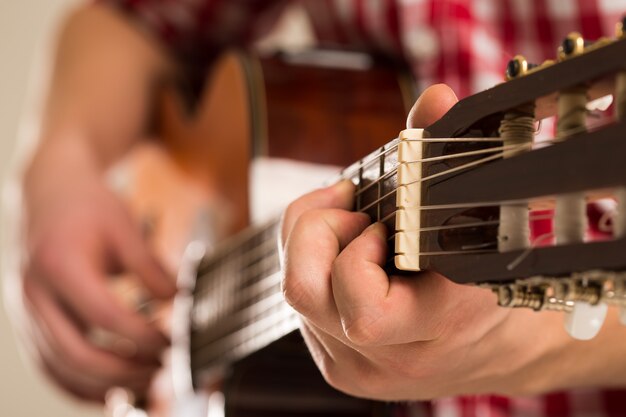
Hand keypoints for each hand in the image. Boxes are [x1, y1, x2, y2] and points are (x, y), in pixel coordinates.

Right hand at [16, 137, 175, 400]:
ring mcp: (26, 311)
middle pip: (77, 353)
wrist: (51, 193)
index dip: (142, 336)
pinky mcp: (29, 322)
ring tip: (146, 380)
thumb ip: (152, 268)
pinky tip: (113, 386)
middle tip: (162, 370)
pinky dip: (81, 384)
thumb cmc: (89, 207)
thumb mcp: (127, 229)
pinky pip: (50, 366)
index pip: (104, 315)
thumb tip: (181, 302)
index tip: (172, 343)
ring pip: (60, 368)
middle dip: (125, 370)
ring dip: (105, 384)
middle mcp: (35, 293)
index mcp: (61, 264)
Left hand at [280, 84, 576, 399]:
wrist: (491, 347)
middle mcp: (389, 356)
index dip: (358, 253)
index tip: (382, 224)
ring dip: (312, 239)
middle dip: (316, 229)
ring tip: (350, 219)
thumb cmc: (488, 276)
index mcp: (438, 326)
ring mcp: (356, 367)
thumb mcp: (484, 221)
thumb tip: (434, 100)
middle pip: (302, 293)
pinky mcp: (336, 366)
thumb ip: (452, 157)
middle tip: (351, 208)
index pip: (366, 309)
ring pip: (294, 292)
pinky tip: (344, 249)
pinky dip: (312, 262)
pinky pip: (301, 303)